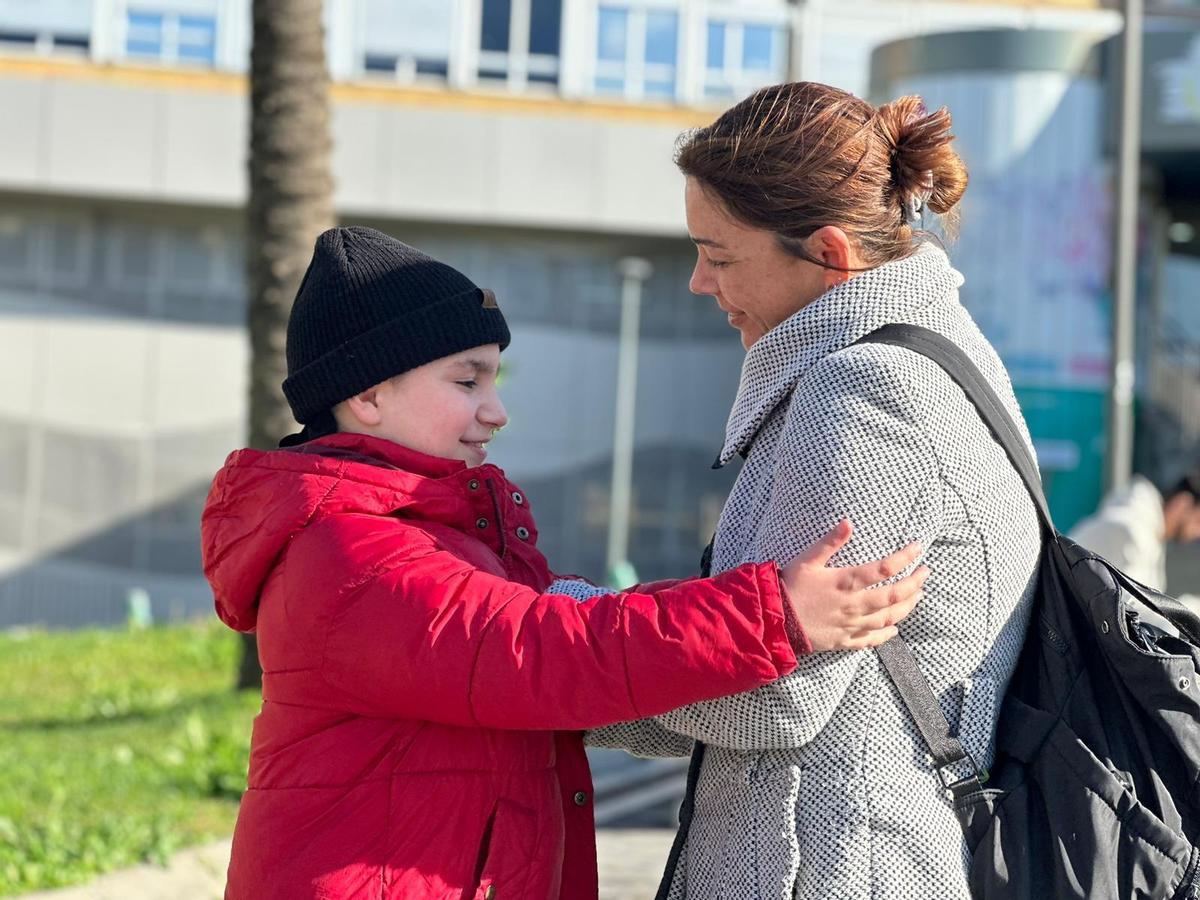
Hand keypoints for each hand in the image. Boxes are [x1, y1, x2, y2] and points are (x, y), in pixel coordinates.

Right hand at [779, 519, 927, 651]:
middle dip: (915, 583)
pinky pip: (872, 639)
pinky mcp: (844, 640)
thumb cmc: (790, 586)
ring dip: (908, 606)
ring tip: (918, 596)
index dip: (905, 557)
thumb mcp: (807, 559)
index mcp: (845, 582)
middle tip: (926, 572)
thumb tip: (849, 522)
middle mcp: (853, 605)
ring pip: (888, 618)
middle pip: (894, 595)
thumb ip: (830, 542)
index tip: (918, 547)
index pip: (885, 568)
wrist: (774, 621)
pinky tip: (895, 628)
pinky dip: (887, 634)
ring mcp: (851, 624)